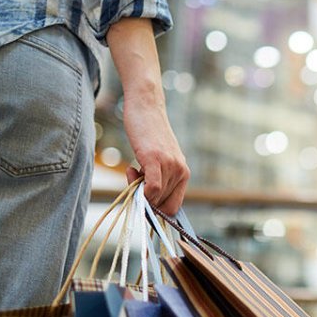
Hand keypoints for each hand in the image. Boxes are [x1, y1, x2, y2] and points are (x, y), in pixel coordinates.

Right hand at [107, 18, 189, 213]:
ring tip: (133, 167)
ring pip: (154, 198)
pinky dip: (141, 191)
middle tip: (134, 176)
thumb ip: (158, 179)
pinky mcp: (156, 159)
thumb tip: (147, 202)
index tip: (142, 198)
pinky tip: (132, 171)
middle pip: (161, 205)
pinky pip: (152, 189)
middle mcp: (181, 171)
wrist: (146, 106)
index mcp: (184, 174)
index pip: (173, 208)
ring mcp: (170, 165)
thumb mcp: (159, 160)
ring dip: (137, 189)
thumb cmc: (148, 134)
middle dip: (144, 198)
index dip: (156, 210)